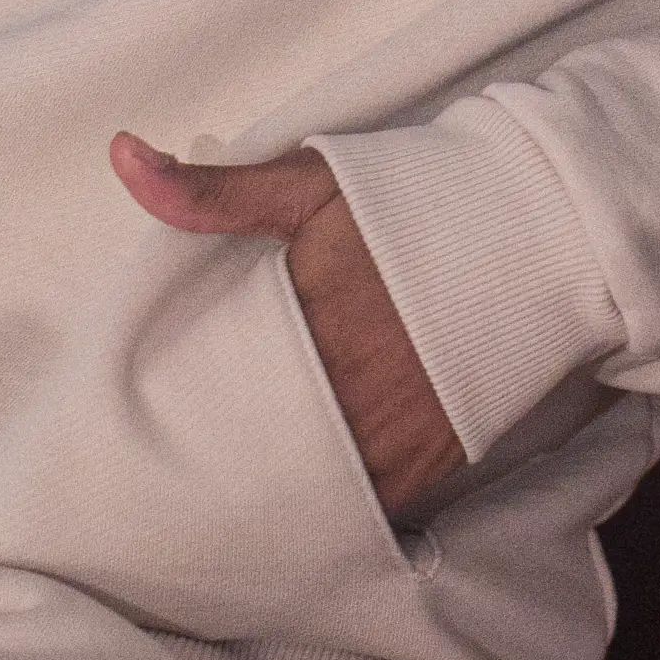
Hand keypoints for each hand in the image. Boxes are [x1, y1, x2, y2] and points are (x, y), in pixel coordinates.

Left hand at [111, 133, 465, 516]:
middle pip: (258, 455)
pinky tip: (313, 496)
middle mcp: (344, 391)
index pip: (215, 392)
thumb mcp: (312, 180)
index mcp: (301, 324)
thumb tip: (119, 156)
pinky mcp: (436, 458)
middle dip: (224, 465)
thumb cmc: (418, 195)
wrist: (540, 227)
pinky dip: (340, 501)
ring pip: (312, 490)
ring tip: (240, 498)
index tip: (149, 428)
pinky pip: (370, 504)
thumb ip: (212, 188)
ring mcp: (394, 434)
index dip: (180, 416)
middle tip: (179, 484)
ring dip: (278, 489)